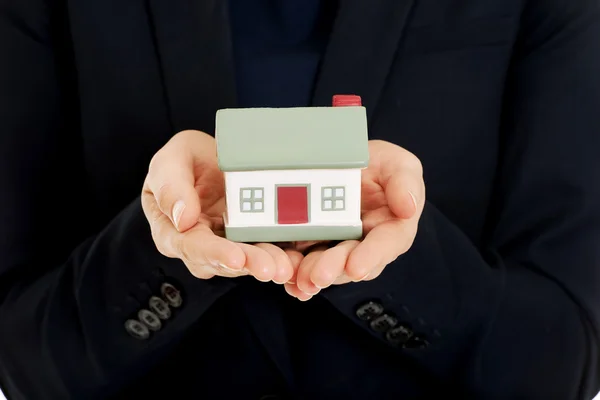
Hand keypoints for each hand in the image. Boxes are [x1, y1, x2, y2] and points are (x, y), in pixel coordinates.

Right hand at [141, 130, 298, 282]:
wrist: (212, 157)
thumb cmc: (185, 159)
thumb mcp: (172, 159)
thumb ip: (170, 185)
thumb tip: (184, 220)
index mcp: (172, 231)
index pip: (190, 246)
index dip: (213, 253)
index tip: (235, 257)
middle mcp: (199, 246)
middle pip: (222, 261)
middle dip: (248, 264)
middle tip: (270, 268)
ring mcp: (227, 245)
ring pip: (246, 260)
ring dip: (267, 263)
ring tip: (285, 266)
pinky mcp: (251, 241)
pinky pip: (266, 251)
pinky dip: (281, 256)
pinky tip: (295, 259)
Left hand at [284, 140, 424, 299]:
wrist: (344, 163)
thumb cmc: (379, 165)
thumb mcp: (398, 163)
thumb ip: (405, 181)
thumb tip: (408, 207)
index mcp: (392, 229)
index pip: (386, 244)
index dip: (371, 256)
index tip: (357, 267)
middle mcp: (364, 245)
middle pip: (351, 263)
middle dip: (334, 270)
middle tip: (319, 275)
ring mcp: (336, 248)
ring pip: (326, 267)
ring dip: (312, 276)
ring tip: (300, 279)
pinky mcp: (311, 246)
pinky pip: (303, 263)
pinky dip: (295, 275)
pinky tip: (287, 282)